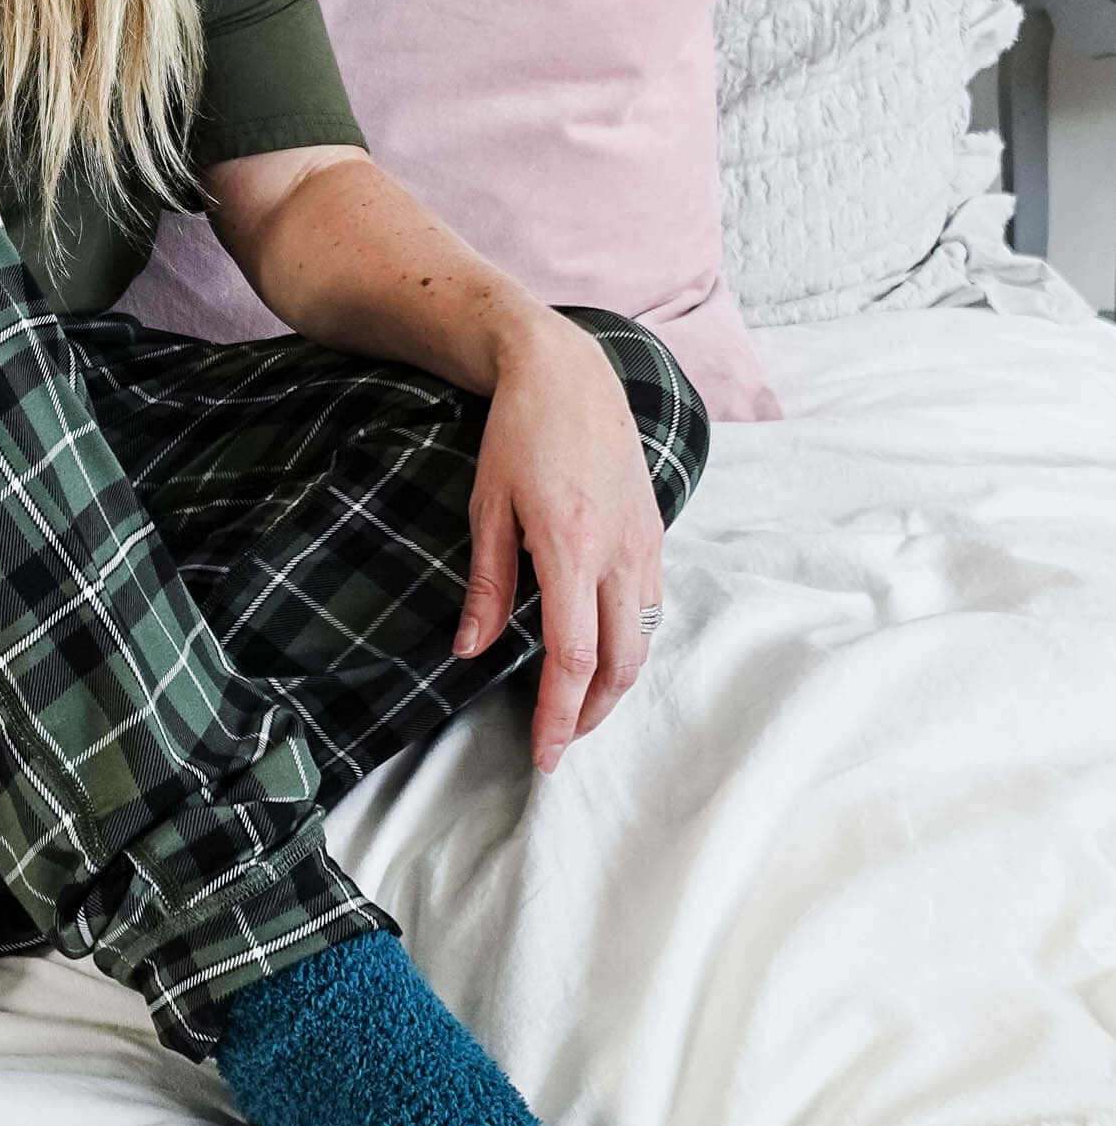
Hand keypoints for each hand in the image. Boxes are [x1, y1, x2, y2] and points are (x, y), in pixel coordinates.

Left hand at [452, 310, 666, 775]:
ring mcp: (644, 542)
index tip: (544, 752)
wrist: (568, 372)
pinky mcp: (655, 531)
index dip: (559, 712)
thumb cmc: (517, 433)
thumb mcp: (487, 506)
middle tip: (558, 743)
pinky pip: (650, 606)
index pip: (572, 656)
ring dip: (614, 686)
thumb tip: (470, 651)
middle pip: (619, 662)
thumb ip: (485, 584)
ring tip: (579, 709)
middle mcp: (618, 551)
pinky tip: (603, 653)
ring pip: (642, 639)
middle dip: (590, 714)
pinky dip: (630, 643)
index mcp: (570, 547)